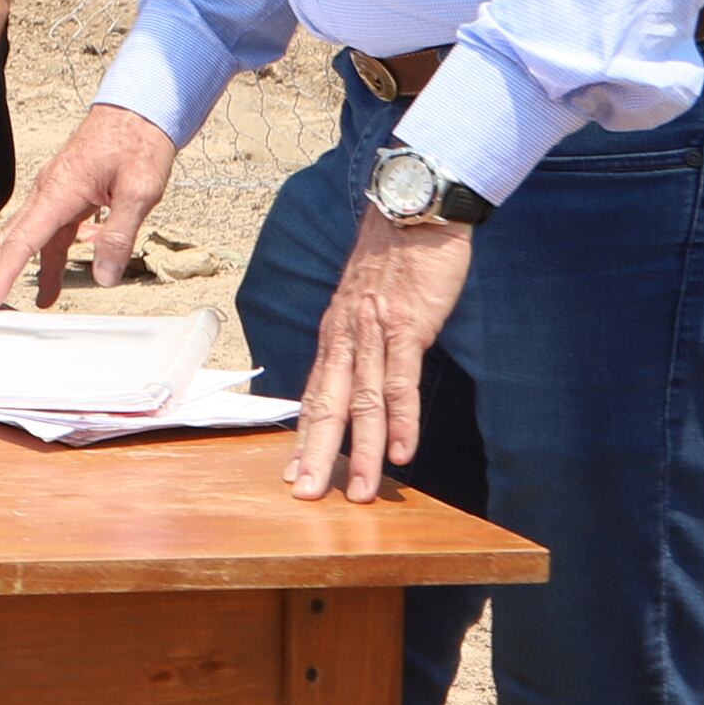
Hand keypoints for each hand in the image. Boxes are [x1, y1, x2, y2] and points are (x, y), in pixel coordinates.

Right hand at [0, 106, 177, 308]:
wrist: (140, 109)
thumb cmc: (138, 141)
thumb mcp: (139, 189)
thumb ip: (119, 235)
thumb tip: (104, 276)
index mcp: (59, 190)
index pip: (23, 241)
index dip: (3, 275)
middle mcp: (48, 192)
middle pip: (8, 242)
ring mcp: (56, 195)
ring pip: (24, 239)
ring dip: (9, 271)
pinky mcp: (68, 197)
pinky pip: (48, 236)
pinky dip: (43, 262)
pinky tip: (49, 285)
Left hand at [287, 211, 472, 502]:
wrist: (411, 208)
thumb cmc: (395, 258)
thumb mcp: (367, 302)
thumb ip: (361, 338)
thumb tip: (360, 371)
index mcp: (335, 334)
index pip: (314, 394)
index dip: (304, 436)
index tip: (292, 472)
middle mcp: (345, 337)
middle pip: (327, 406)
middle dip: (316, 455)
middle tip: (305, 495)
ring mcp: (374, 333)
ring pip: (364, 403)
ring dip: (362, 452)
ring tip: (359, 492)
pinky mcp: (407, 326)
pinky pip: (402, 381)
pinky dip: (401, 419)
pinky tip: (401, 451)